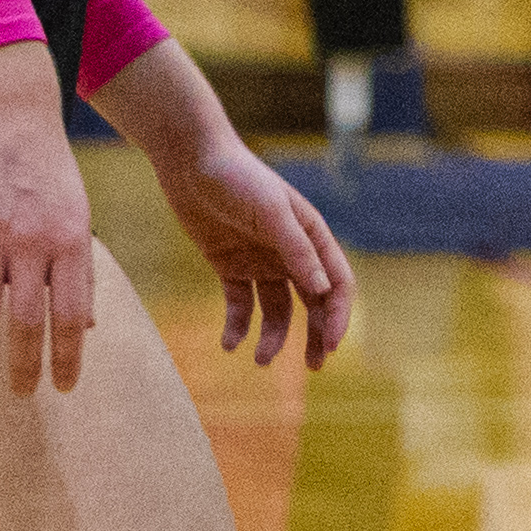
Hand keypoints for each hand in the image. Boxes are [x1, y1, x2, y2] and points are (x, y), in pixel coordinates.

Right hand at [0, 57, 98, 395]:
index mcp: (71, 240)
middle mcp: (32, 239)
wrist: (13, 116)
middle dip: (25, 365)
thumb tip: (87, 328)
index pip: (73, 313)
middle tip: (22, 393)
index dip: (68, 356)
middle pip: (26, 319)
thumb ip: (80, 271)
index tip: (65, 387)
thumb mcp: (79, 217)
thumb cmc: (51, 175)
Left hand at [148, 130, 357, 368]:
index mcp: (312, 237)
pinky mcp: (229, 266)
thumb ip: (297, 249)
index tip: (329, 346)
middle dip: (315, 335)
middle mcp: (291, 252)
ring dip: (273, 337)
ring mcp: (260, 261)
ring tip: (259, 361)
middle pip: (312, 303)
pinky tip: (229, 344)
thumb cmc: (239, 178)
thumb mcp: (271, 211)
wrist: (193, 163)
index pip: (337, 283)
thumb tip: (323, 289)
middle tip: (312, 367)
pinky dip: (238, 326)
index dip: (338, 316)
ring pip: (277, 310)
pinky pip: (240, 305)